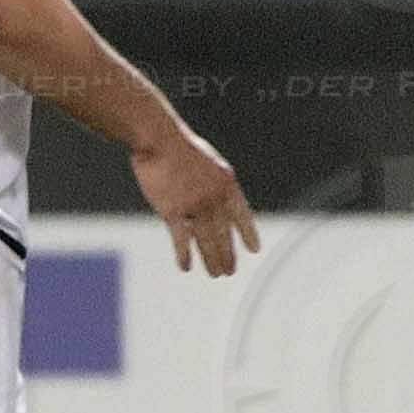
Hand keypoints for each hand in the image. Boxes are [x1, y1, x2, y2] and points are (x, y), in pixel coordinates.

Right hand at [134, 127, 257, 275]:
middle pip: (224, 233)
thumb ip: (213, 184)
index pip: (242, 215)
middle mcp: (215, 198)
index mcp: (227, 184)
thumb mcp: (207, 162)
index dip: (248, 233)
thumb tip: (216, 204)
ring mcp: (195, 205)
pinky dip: (184, 255)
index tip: (254, 249)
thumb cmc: (179, 147)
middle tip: (229, 271)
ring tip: (215, 274)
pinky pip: (181, 239)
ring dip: (211, 260)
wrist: (158, 138)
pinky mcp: (173, 210)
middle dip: (227, 255)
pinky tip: (186, 267)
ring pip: (207, 240)